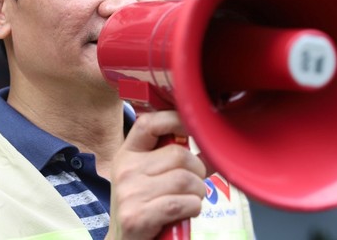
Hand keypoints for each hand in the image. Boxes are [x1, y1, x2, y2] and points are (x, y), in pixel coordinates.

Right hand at [105, 110, 206, 239]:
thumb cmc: (142, 209)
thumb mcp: (148, 179)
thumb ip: (173, 162)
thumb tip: (211, 148)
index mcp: (127, 154)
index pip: (148, 123)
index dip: (174, 120)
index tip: (193, 130)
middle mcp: (126, 170)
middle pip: (179, 155)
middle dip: (198, 171)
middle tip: (195, 185)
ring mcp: (130, 193)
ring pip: (185, 179)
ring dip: (198, 192)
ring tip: (191, 200)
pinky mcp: (137, 216)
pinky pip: (182, 204)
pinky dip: (193, 208)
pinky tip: (186, 213)